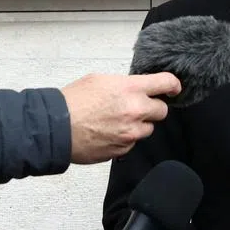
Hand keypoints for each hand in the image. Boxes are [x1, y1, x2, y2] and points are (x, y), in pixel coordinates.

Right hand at [61, 72, 180, 162]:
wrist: (55, 128)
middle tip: (137, 107)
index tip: (174, 88)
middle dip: (152, 108)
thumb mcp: (100, 80)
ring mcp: (130, 133)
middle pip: (162, 111)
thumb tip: (136, 88)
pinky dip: (125, 138)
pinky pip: (133, 143)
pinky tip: (108, 132)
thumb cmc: (73, 101)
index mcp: (131, 89)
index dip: (173, 85)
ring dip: (139, 125)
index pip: (166, 83)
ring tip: (116, 121)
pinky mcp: (123, 149)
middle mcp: (135, 111)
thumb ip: (124, 84)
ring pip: (148, 129)